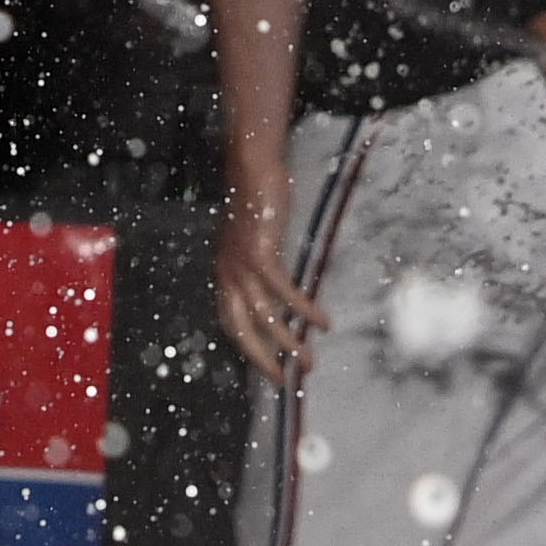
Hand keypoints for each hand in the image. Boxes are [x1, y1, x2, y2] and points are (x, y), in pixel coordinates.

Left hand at [215, 191, 324, 380]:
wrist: (251, 165)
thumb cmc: (254, 198)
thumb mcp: (253, 237)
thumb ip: (258, 260)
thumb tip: (275, 281)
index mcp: (224, 272)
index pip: (230, 320)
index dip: (247, 346)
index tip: (267, 364)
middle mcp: (227, 273)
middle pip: (241, 329)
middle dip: (262, 358)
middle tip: (284, 379)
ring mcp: (241, 265)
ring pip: (265, 317)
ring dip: (289, 342)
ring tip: (310, 360)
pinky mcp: (260, 254)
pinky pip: (284, 292)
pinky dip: (304, 309)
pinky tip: (322, 321)